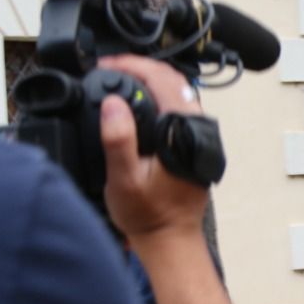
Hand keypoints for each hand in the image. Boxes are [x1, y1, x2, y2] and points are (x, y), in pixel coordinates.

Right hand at [96, 55, 209, 239]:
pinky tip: (136, 100)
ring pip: (176, 90)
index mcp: (182, 130)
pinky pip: (177, 105)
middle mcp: (197, 127)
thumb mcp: (123, 179)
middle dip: (139, 67)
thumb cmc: (148, 214)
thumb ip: (118, 139)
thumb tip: (113, 104)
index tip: (105, 64)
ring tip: (118, 79)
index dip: (131, 65)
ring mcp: (198, 133)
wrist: (170, 238)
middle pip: (172, 79)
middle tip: (108, 68)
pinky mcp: (194, 140)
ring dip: (148, 79)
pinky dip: (156, 94)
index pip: (161, 79)